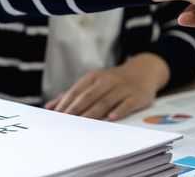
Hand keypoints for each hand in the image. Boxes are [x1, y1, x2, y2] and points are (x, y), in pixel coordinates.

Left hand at [44, 53, 168, 120]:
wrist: (144, 71)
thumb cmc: (114, 81)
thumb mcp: (94, 82)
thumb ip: (73, 94)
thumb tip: (50, 106)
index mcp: (95, 77)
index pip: (77, 90)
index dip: (66, 103)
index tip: (56, 115)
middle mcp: (108, 81)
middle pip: (89, 96)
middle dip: (76, 109)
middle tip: (66, 121)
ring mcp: (123, 88)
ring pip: (106, 101)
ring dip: (93, 112)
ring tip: (82, 123)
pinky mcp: (136, 96)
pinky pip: (127, 104)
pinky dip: (119, 110)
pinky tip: (112, 118)